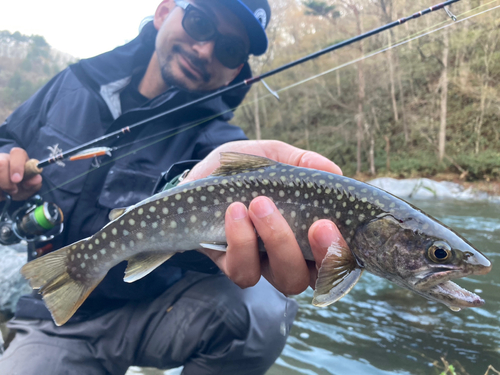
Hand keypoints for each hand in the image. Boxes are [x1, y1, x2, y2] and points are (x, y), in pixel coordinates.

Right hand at [0, 148, 42, 200]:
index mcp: (18, 158)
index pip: (17, 153)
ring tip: (6, 193)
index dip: (17, 166)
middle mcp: (3, 158)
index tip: (17, 180)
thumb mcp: (29, 186)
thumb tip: (36, 179)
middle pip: (1, 163)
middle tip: (13, 190)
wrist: (9, 194)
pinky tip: (1, 193)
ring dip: (2, 186)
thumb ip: (34, 182)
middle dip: (6, 180)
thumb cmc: (21, 186)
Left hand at [182, 140, 346, 295]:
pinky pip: (244, 271)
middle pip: (318, 277)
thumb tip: (334, 172)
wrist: (203, 175)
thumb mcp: (274, 156)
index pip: (340, 256)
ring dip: (278, 242)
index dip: (341, 251)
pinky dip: (241, 241)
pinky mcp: (235, 266)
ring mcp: (266, 264)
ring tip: (260, 204)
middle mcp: (294, 256)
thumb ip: (302, 162)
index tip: (329, 224)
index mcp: (312, 232)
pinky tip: (234, 211)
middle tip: (316, 223)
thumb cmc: (247, 170)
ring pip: (285, 279)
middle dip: (321, 255)